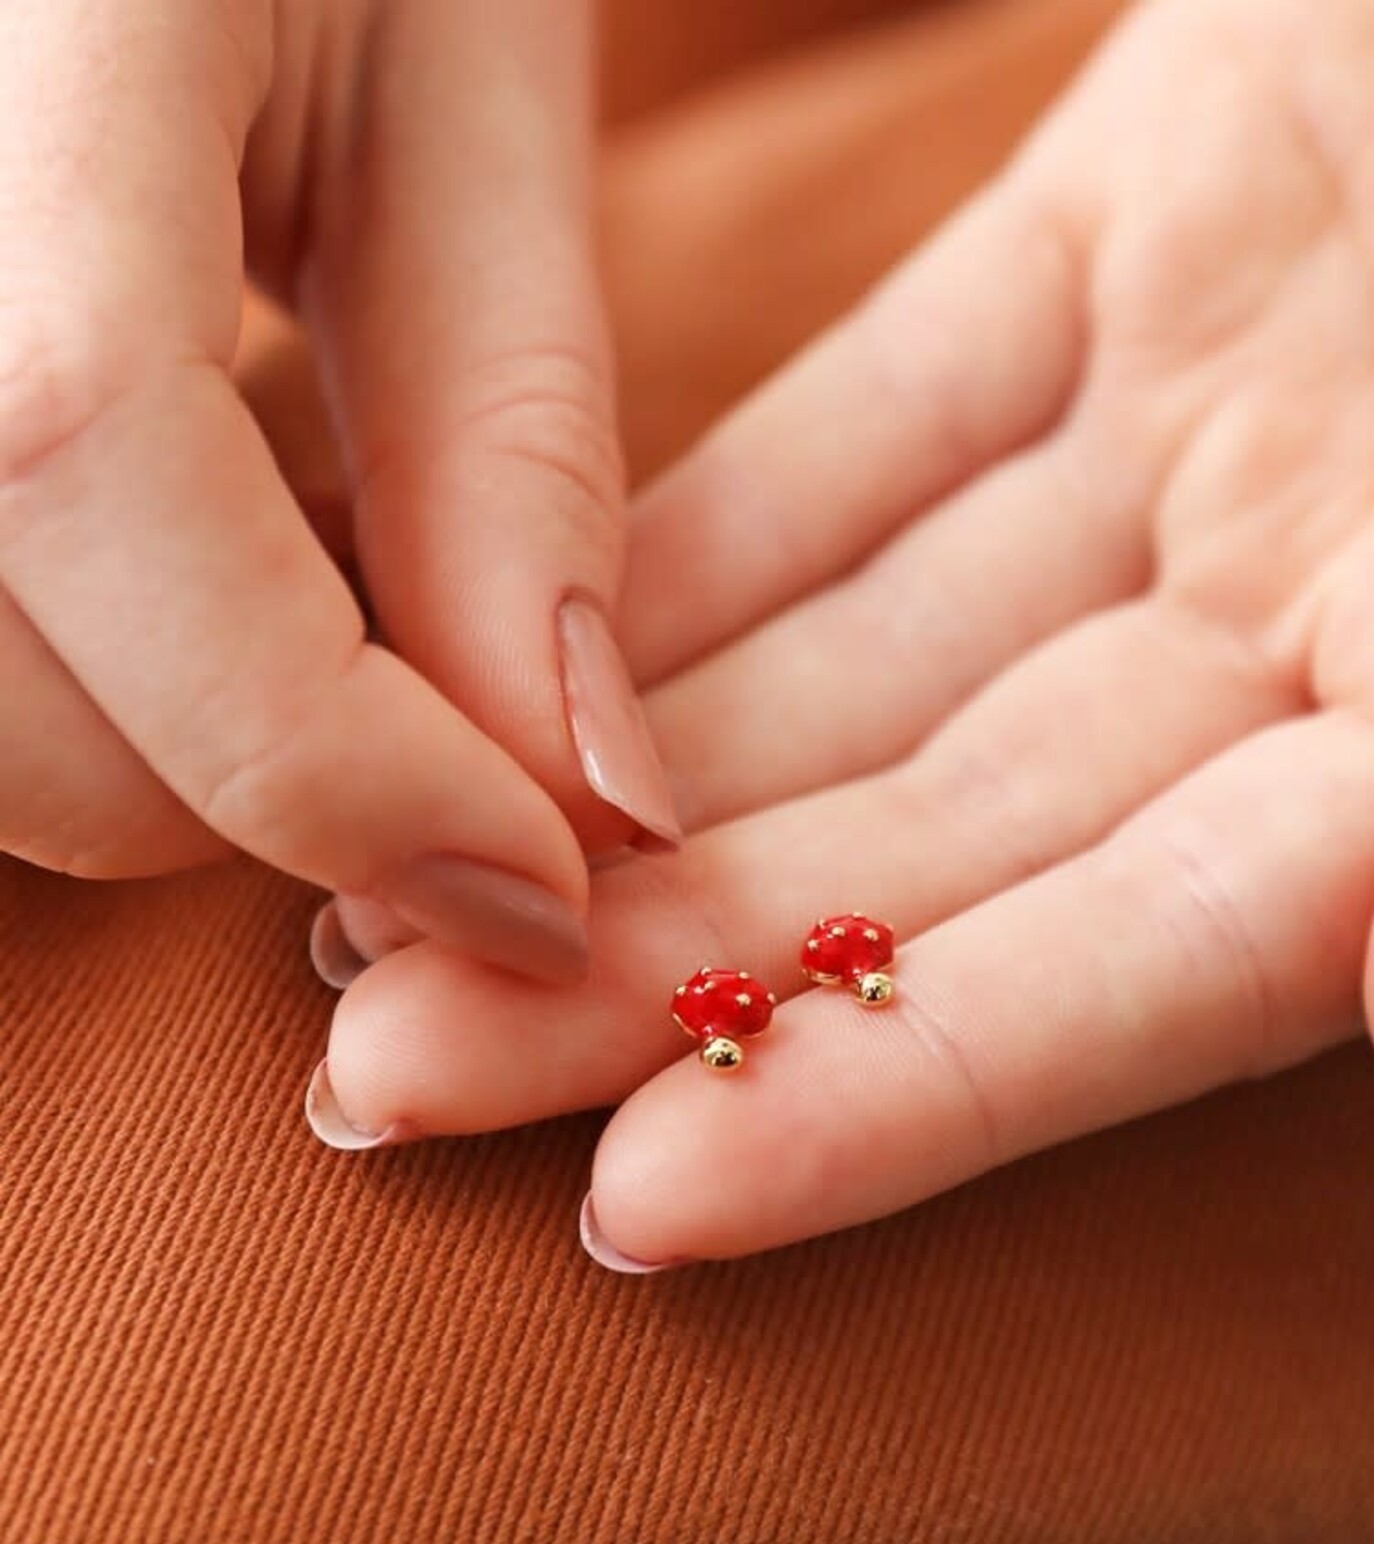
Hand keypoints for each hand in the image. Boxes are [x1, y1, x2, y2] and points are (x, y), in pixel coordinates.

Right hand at [0, 0, 676, 983]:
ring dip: (160, 745)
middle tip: (452, 703)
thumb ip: (506, 446)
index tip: (538, 890)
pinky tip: (185, 561)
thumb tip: (582, 803)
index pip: (74, 446)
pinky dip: (78, 678)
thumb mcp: (468, 103)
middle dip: (266, 789)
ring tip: (310, 577)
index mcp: (16, 9)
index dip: (326, 746)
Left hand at [320, 0, 1373, 1259]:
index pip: (1147, 965)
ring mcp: (1201, 447)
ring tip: (380, 893)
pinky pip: (861, 437)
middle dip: (676, 968)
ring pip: (863, 663)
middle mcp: (1321, 623)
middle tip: (401, 1074)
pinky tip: (503, 643)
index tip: (644, 1198)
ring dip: (622, 779)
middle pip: (946, 847)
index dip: (902, 1090)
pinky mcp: (1118, 253)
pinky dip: (691, 543)